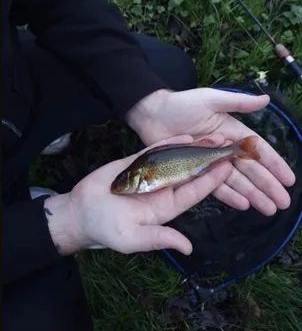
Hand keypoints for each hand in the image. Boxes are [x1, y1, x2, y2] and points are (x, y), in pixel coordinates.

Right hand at [44, 135, 232, 255]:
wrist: (80, 212)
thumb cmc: (105, 228)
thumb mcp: (133, 238)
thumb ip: (159, 238)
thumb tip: (188, 248)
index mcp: (164, 208)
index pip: (192, 193)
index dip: (210, 181)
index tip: (226, 168)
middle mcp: (161, 189)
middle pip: (188, 173)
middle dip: (207, 161)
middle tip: (225, 147)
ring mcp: (149, 174)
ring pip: (175, 159)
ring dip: (192, 150)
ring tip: (211, 138)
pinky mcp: (135, 162)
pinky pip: (155, 151)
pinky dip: (169, 143)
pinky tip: (185, 136)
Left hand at [125, 88, 295, 215]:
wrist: (153, 114)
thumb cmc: (182, 104)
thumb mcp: (211, 99)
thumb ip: (238, 102)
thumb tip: (266, 99)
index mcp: (231, 132)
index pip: (258, 151)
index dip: (274, 165)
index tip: (289, 180)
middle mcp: (224, 149)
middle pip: (251, 170)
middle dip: (268, 186)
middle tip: (283, 203)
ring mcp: (210, 162)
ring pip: (236, 181)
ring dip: (253, 194)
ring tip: (268, 209)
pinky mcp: (195, 171)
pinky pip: (214, 185)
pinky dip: (229, 195)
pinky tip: (243, 205)